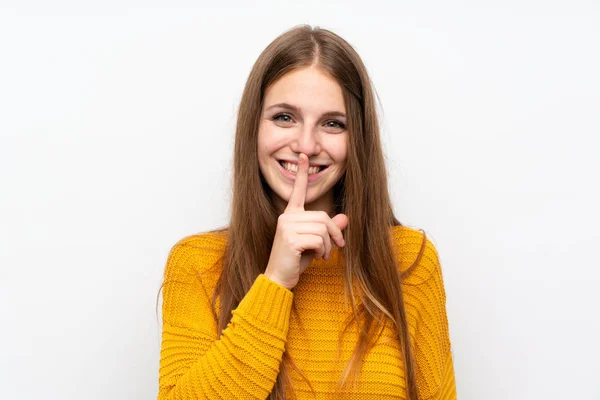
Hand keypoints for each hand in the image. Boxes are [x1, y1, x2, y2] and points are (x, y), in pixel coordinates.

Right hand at [264, 153, 348, 289]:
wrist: (280, 278)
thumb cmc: (295, 261)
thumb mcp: (315, 243)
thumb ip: (328, 230)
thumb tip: (345, 218)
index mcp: (291, 215)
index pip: (298, 191)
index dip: (303, 174)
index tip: (304, 156)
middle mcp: (287, 217)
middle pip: (323, 217)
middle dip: (334, 234)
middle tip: (335, 249)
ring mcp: (287, 227)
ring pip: (323, 229)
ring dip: (329, 246)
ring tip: (323, 256)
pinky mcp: (290, 238)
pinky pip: (319, 239)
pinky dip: (323, 251)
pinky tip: (315, 258)